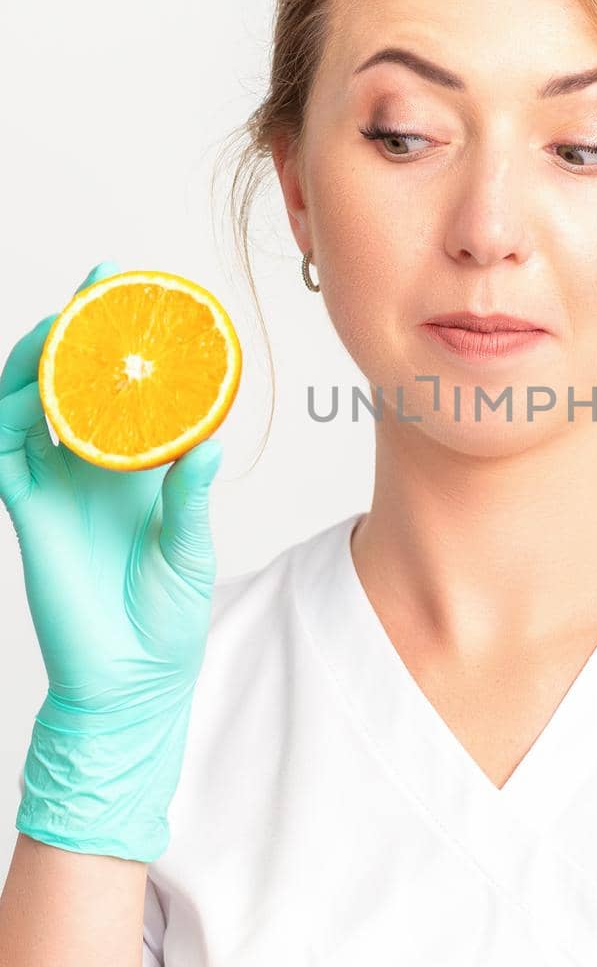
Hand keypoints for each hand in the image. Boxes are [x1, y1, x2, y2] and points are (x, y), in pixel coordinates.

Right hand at [0, 260, 225, 860]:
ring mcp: (55, 487)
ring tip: (62, 323)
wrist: (133, 682)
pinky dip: (8, 416)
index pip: (124, 391)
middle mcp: (90, 469)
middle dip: (77, 330)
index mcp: (133, 470)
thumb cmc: (166, 619)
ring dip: (41, 360)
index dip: (124, 346)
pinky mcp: (30, 513)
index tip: (138, 296)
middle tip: (96, 285)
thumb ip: (189, 494)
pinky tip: (23, 387)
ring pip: (30, 404)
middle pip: (70, 382)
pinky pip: (5, 453)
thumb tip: (206, 439)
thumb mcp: (189, 546)